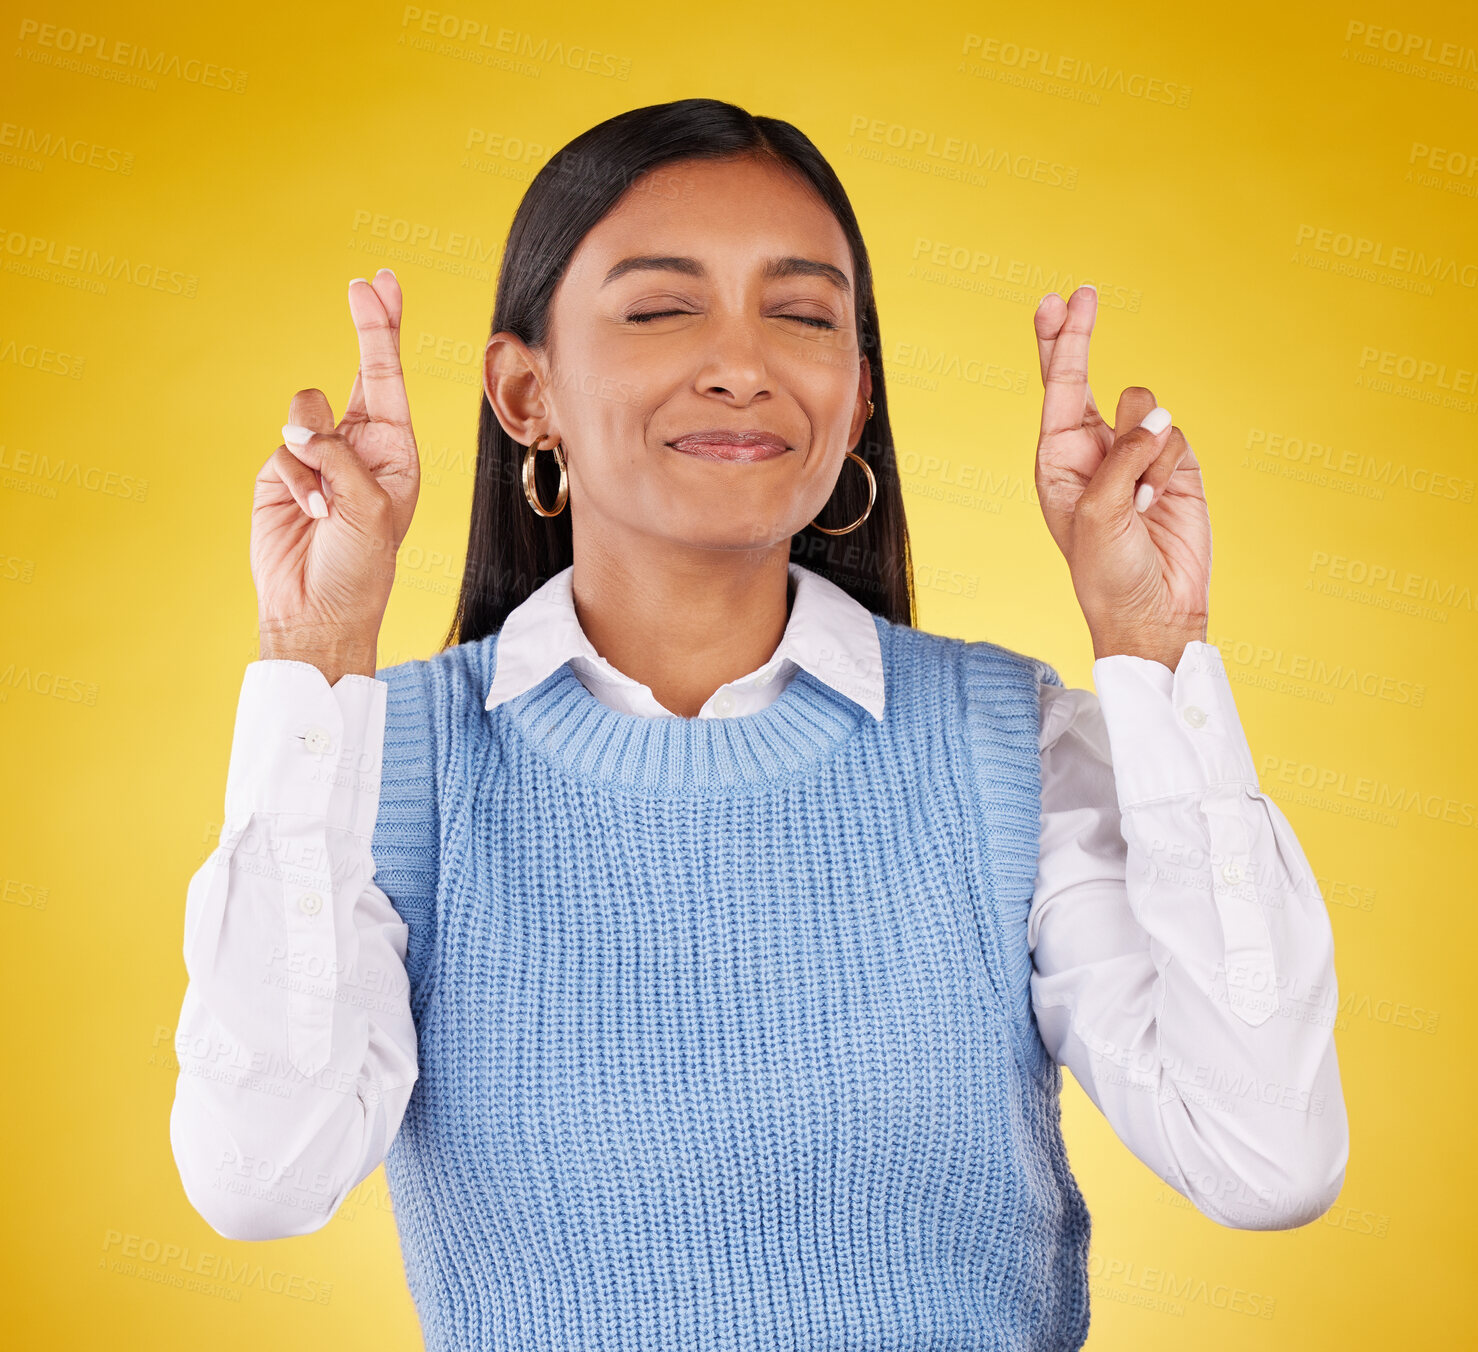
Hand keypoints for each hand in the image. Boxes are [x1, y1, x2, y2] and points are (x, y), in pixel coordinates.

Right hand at [251, 270, 419, 679]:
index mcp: (397, 451)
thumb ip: (341, 457)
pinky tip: (309, 514)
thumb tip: (301, 426)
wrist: (318, 612)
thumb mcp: (372, 509)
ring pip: (307, 410)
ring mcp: (319, 456)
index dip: (385, 329)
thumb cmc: (362, 568)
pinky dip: (296, 480)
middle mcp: (360, 446)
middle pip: (359, 371)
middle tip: (364, 285)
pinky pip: (284, 450)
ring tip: (328, 501)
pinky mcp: (283, 472)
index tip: (381, 284)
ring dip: (315, 450)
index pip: (390, 379)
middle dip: (366, 329)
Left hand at [1032, 285, 1209, 670]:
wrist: (1154, 610)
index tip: (1058, 301)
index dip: (1059, 342)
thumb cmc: (1108, 573)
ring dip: (1146, 448)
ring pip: (1146, 409)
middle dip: (1078, 337)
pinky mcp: (1173, 468)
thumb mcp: (1099, 514)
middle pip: (1084, 377)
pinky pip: (1176, 438)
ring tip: (1140, 498)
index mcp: (1057, 461)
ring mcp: (1134, 457)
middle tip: (1080, 294)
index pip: (1057, 389)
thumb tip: (1155, 419)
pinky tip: (1160, 505)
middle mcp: (1092, 451)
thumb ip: (1121, 459)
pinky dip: (1170, 467)